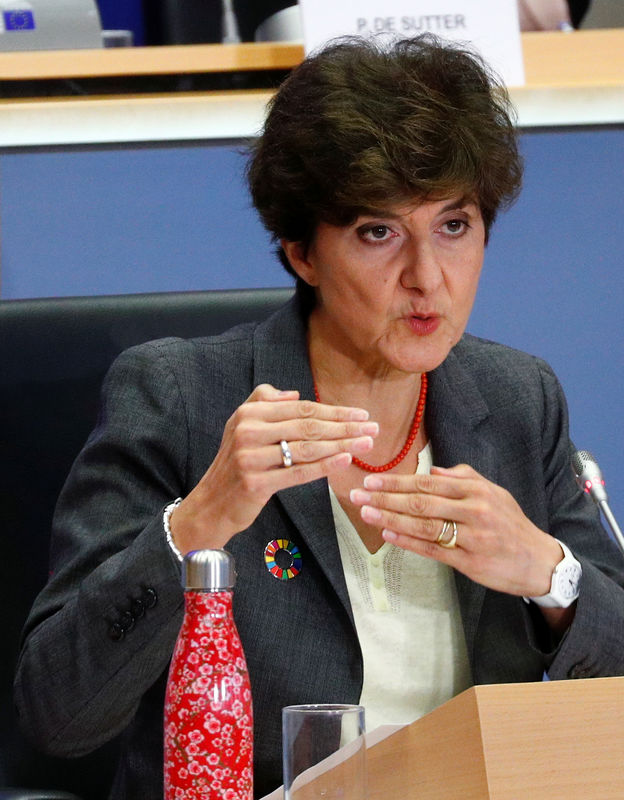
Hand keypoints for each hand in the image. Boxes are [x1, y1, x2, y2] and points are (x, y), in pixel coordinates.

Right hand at [171, 384, 377, 551]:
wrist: (211, 503)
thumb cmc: (235, 463)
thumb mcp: (241, 425)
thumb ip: (264, 402)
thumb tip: (294, 395)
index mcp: (249, 413)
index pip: (301, 409)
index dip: (334, 410)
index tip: (360, 414)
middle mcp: (248, 431)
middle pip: (308, 427)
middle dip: (345, 426)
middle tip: (373, 427)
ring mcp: (250, 458)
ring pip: (307, 448)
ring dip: (342, 444)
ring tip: (367, 443)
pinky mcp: (255, 483)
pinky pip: (298, 472)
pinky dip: (325, 466)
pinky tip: (346, 459)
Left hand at [349, 463, 562, 597]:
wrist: (539, 561)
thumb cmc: (511, 524)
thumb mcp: (494, 493)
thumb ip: (464, 478)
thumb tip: (432, 471)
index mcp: (476, 490)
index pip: (427, 483)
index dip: (397, 482)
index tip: (372, 480)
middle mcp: (473, 510)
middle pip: (420, 502)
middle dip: (386, 498)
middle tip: (359, 495)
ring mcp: (471, 537)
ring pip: (423, 525)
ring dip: (391, 519)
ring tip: (367, 513)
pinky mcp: (469, 562)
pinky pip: (433, 550)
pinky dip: (408, 542)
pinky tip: (389, 535)